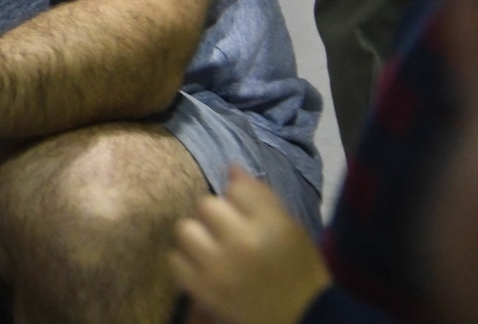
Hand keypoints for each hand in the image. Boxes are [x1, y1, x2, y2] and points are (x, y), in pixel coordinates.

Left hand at [169, 170, 331, 323]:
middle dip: (215, 216)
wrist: (303, 318)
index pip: (237, 188)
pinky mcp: (203, 290)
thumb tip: (230, 168)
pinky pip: (174, 260)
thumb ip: (260, 197)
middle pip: (206, 205)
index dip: (237, 198)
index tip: (244, 213)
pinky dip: (185, 261)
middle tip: (227, 232)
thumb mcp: (290, 229)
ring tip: (212, 248)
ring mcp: (219, 267)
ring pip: (185, 229)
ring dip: (196, 236)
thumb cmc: (298, 270)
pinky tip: (203, 266)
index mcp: (271, 225)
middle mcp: (242, 242)